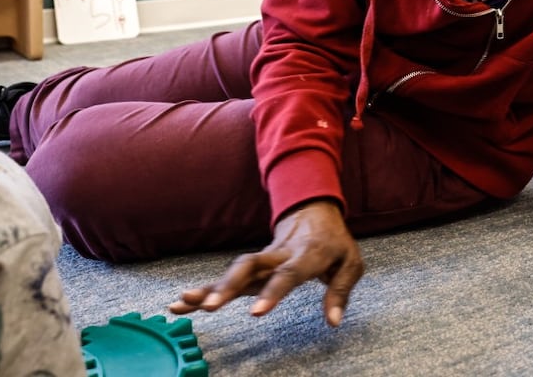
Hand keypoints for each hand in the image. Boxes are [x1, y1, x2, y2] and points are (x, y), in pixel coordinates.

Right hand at [169, 199, 363, 324]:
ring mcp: (263, 258)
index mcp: (306, 254)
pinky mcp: (253, 265)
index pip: (287, 274)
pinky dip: (204, 289)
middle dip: (228, 286)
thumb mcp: (351, 263)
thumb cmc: (334, 242)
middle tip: (209, 307)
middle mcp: (279, 255)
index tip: (255, 313)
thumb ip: (340, 292)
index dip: (272, 292)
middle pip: (250, 267)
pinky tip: (181, 304)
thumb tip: (333, 322)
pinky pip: (227, 277)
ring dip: (210, 287)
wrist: (315, 210)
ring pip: (234, 270)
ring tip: (184, 303)